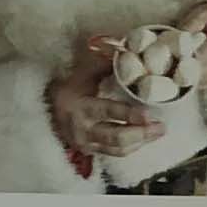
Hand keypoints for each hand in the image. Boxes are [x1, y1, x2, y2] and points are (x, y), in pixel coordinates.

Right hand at [44, 39, 161, 162]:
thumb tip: (127, 52)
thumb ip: (104, 66)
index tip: (148, 114)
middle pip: (116, 137)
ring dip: (141, 142)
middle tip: (160, 126)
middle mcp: (83, 129)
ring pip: (117, 149)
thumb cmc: (67, 90)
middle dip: (141, 133)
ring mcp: (86, 143)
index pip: (108, 112)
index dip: (129, 115)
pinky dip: (132, 147)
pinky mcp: (90, 152)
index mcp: (81, 106)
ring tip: (157, 132)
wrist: (45, 112)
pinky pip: (114, 153)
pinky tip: (144, 139)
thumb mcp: (82, 75)